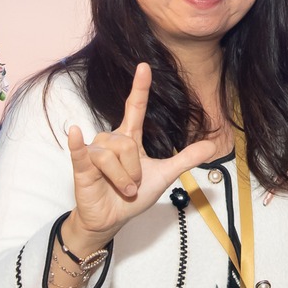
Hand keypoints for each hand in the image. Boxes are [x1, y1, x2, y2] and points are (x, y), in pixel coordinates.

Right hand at [63, 63, 224, 252]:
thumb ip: (185, 159)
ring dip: (122, 178)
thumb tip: (211, 147)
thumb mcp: (164, 175)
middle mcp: (111, 140)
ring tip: (123, 189)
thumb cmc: (132, 197)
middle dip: (134, 169)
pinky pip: (83, 152)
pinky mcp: (82, 167)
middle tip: (133, 185)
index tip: (144, 67)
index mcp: (129, 138)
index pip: (134, 107)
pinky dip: (79, 144)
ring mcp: (95, 152)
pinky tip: (76, 133)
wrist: (112, 220)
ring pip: (112, 155)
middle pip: (127, 143)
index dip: (140, 88)